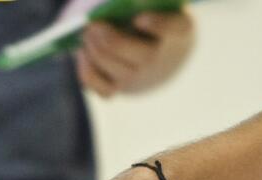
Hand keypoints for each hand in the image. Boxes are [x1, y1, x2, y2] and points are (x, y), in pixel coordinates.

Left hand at [77, 12, 194, 97]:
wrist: (161, 56)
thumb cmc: (154, 20)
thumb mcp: (159, 6)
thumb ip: (145, 1)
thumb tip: (112, 6)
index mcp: (179, 29)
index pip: (173, 28)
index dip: (157, 25)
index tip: (139, 19)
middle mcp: (162, 58)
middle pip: (136, 54)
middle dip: (109, 39)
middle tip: (94, 25)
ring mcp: (141, 77)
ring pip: (113, 66)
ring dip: (94, 48)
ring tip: (87, 32)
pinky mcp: (122, 89)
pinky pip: (100, 87)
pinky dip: (87, 70)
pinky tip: (83, 52)